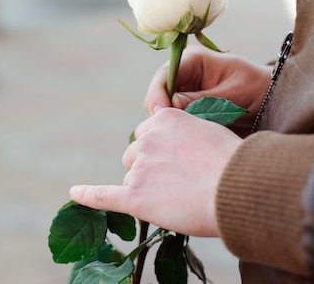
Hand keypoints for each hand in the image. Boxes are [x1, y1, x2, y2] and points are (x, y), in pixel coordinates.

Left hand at [70, 107, 240, 236]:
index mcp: (165, 118)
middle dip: (151, 165)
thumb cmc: (236, 164)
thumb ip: (187, 136)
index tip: (180, 159)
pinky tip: (75, 193)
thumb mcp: (211, 133)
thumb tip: (181, 150)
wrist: (239, 189)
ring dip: (144, 183)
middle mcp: (147, 138)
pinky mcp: (135, 196)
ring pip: (130, 174)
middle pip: (135, 153)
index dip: (164, 149)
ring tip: (175, 195)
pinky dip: (88, 195)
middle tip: (180, 180)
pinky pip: (104, 195)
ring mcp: (139, 166)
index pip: (151, 132)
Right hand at [145, 45, 271, 135]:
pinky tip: (190, 143)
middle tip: (174, 132)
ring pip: (163, 114)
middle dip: (162, 115)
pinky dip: (179, 134)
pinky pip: (175, 125)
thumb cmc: (257, 89)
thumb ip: (201, 100)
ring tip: (185, 139)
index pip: (163, 77)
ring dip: (171, 127)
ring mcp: (183, 95)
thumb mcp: (233, 95)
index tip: (163, 115)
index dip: (158, 96)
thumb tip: (170, 107)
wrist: (273, 102)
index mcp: (192, 61)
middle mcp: (182, 77)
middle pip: (157, 97)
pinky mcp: (187, 113)